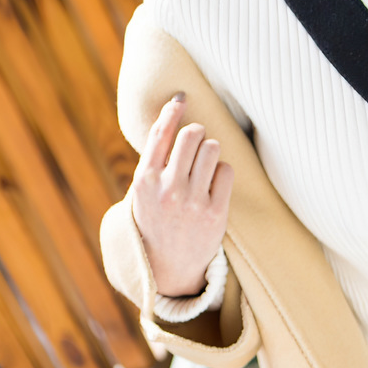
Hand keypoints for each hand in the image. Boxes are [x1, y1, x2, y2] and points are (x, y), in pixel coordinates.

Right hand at [130, 95, 233, 297]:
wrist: (167, 269)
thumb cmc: (154, 222)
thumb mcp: (140, 193)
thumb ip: (152, 162)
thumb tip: (170, 118)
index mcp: (144, 180)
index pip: (161, 133)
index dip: (173, 110)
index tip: (182, 97)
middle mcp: (167, 188)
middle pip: (192, 135)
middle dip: (196, 135)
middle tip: (194, 144)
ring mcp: (192, 201)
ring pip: (212, 149)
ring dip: (210, 152)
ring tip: (203, 168)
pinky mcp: (215, 213)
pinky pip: (226, 171)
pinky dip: (222, 173)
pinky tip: (213, 185)